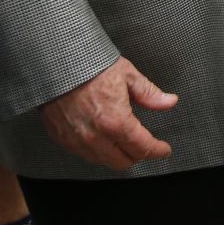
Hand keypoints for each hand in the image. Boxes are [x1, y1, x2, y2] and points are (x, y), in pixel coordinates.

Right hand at [39, 57, 177, 171]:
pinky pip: (84, 154)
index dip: (157, 151)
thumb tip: (169, 102)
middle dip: (137, 155)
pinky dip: (96, 150)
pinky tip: (101, 137)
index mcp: (116, 122)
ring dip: (116, 155)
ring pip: (103, 161)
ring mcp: (76, 141)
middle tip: (144, 144)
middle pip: (123, 162)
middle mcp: (95, 137)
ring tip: (123, 140)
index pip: (143, 148)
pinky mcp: (62, 139)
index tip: (163, 150)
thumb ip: (149, 94)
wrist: (55, 62)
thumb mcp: (127, 75)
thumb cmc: (89, 65)